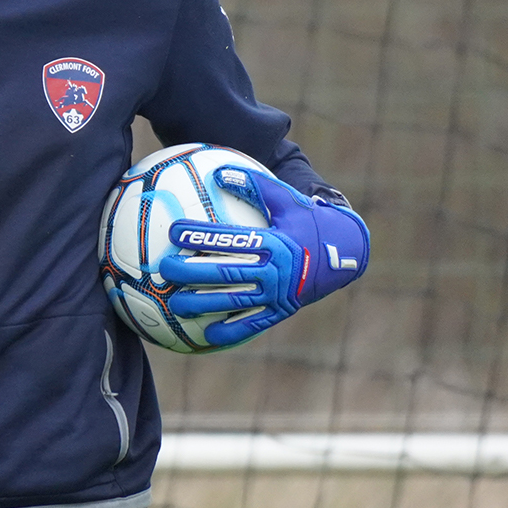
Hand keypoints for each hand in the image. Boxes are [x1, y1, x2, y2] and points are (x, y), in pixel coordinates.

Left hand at [157, 168, 368, 348]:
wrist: (344, 255)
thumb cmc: (308, 221)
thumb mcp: (287, 200)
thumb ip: (254, 185)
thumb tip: (219, 172)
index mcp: (274, 242)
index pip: (230, 239)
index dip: (201, 235)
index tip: (174, 231)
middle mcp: (274, 271)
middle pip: (225, 273)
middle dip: (191, 273)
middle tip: (163, 271)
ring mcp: (277, 295)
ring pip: (233, 302)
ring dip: (202, 305)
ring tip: (174, 306)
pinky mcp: (280, 312)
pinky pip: (252, 325)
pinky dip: (230, 331)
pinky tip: (206, 336)